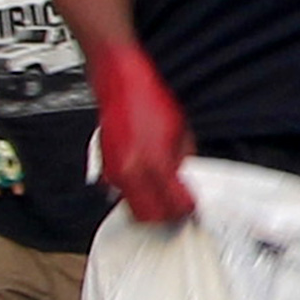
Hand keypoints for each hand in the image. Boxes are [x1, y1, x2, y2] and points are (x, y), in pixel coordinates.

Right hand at [93, 44, 195, 226]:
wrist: (119, 83)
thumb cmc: (149, 100)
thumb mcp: (181, 131)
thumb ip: (185, 161)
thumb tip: (189, 182)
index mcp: (153, 161)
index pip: (174, 203)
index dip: (188, 209)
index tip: (194, 207)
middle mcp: (129, 170)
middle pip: (149, 216)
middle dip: (167, 217)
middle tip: (181, 209)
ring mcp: (113, 171)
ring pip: (133, 209)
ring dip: (151, 208)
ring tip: (166, 197)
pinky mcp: (104, 168)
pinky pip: (121, 193)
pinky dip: (136, 195)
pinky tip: (148, 184)